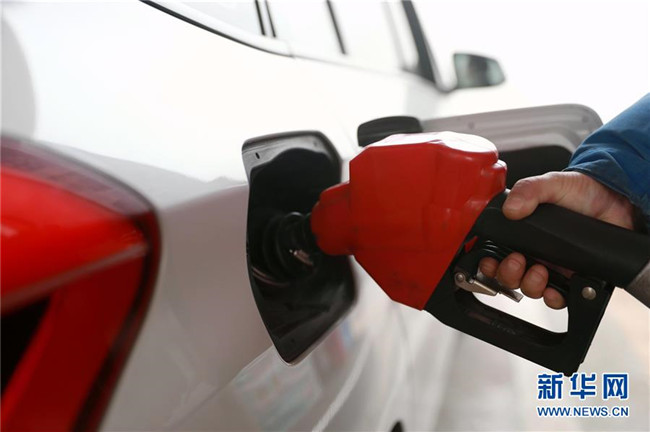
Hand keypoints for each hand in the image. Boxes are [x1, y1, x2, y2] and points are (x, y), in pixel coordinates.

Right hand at [478, 171, 635, 308]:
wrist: (617, 201)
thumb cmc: (583, 191)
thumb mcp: (552, 184)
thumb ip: (529, 190)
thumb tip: (511, 209)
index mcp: (521, 232)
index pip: (495, 253)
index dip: (489, 262)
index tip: (491, 260)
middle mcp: (534, 252)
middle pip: (509, 276)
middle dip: (508, 274)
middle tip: (518, 261)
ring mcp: (553, 266)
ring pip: (529, 289)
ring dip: (529, 285)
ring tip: (541, 271)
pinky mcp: (572, 277)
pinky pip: (557, 298)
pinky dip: (553, 298)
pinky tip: (555, 289)